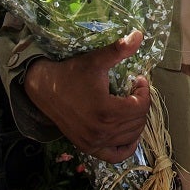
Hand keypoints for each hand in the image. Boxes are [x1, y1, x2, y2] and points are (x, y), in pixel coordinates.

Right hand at [23, 30, 150, 162]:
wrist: (44, 88)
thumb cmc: (71, 73)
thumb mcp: (96, 60)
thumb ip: (119, 49)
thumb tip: (139, 34)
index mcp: (105, 111)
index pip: (140, 107)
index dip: (144, 92)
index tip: (138, 80)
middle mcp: (100, 131)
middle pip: (137, 121)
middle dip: (141, 104)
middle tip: (135, 91)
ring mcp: (93, 142)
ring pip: (130, 137)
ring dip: (136, 121)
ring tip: (130, 104)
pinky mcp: (87, 147)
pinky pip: (115, 155)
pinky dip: (127, 147)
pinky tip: (130, 134)